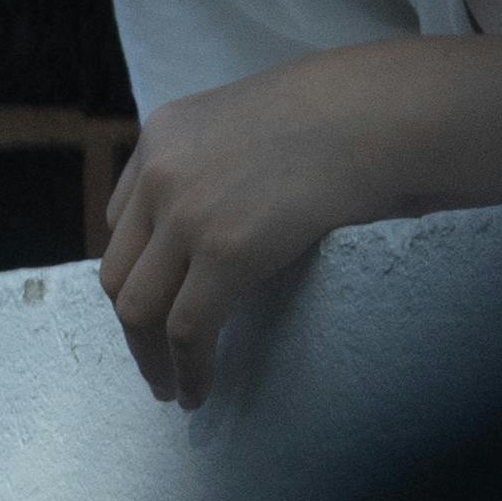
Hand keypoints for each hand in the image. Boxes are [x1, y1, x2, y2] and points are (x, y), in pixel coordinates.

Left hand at [96, 44, 435, 404]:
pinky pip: (188, 329)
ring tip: (172, 387)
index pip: (122, 219)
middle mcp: (160, 172)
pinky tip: (199, 390)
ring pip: (140, 308)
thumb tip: (225, 216)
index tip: (155, 297)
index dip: (138, 268)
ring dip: (150, 357)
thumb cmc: (344, 110)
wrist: (382, 110)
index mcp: (164, 133)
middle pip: (120, 270)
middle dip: (133, 323)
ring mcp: (187, 213)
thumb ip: (218, 162)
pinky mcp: (224, 252)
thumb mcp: (252, 119)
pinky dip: (189, 369)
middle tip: (153, 357)